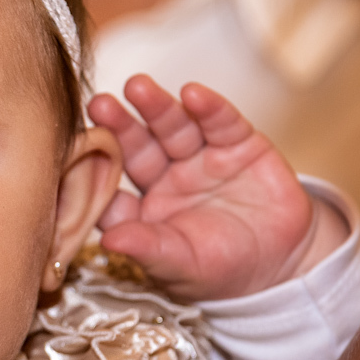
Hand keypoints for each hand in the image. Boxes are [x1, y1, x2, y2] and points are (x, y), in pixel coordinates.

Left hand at [87, 75, 345, 301]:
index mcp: (142, 210)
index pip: (113, 187)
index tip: (75, 158)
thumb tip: (108, 242)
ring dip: (156, 106)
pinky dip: (208, 108)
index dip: (96, 174)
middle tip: (99, 104)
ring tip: (138, 87)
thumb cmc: (223, 272)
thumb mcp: (181, 266)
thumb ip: (147, 249)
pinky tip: (193, 94)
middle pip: (137, 147)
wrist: (284, 266)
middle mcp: (165, 177)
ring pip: (173, 127)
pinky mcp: (238, 143)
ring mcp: (200, 157)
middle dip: (120, 126)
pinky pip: (220, 122)